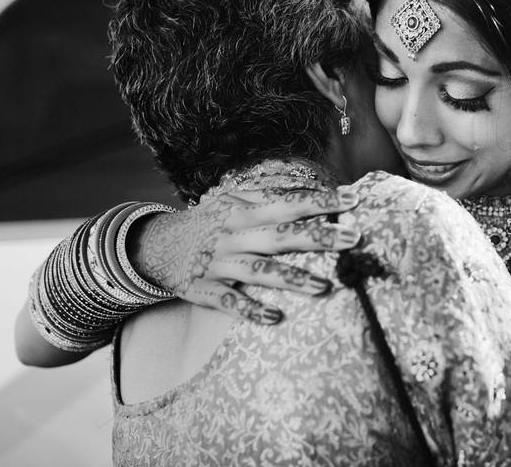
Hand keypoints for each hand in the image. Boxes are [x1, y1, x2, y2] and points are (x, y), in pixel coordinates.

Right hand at [133, 187, 360, 323]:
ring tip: (325, 286)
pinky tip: (275, 318)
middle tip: (354, 238)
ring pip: (259, 271)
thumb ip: (269, 197)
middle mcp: (235, 235)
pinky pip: (229, 302)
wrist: (156, 244)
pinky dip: (251, 310)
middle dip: (319, 236)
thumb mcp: (234, 201)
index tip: (353, 199)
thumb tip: (313, 192)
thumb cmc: (211, 222)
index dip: (321, 201)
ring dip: (292, 279)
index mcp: (244, 210)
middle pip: (281, 235)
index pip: (288, 203)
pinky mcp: (205, 290)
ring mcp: (220, 263)